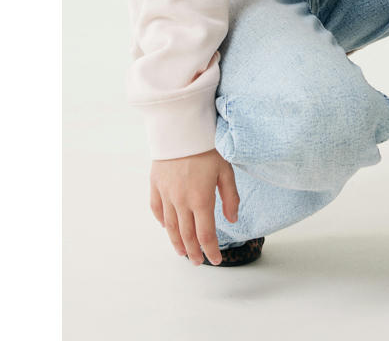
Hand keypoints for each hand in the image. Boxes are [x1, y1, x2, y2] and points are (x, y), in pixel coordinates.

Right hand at [150, 148, 238, 265]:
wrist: (182, 127)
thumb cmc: (207, 146)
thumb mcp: (226, 170)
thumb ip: (230, 196)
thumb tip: (233, 219)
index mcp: (201, 199)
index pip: (206, 235)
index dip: (211, 250)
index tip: (216, 259)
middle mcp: (181, 201)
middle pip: (186, 235)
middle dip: (194, 252)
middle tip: (199, 261)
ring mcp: (166, 194)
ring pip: (170, 227)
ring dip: (177, 242)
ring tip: (183, 252)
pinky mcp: (155, 185)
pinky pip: (156, 209)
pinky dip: (162, 222)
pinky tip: (167, 227)